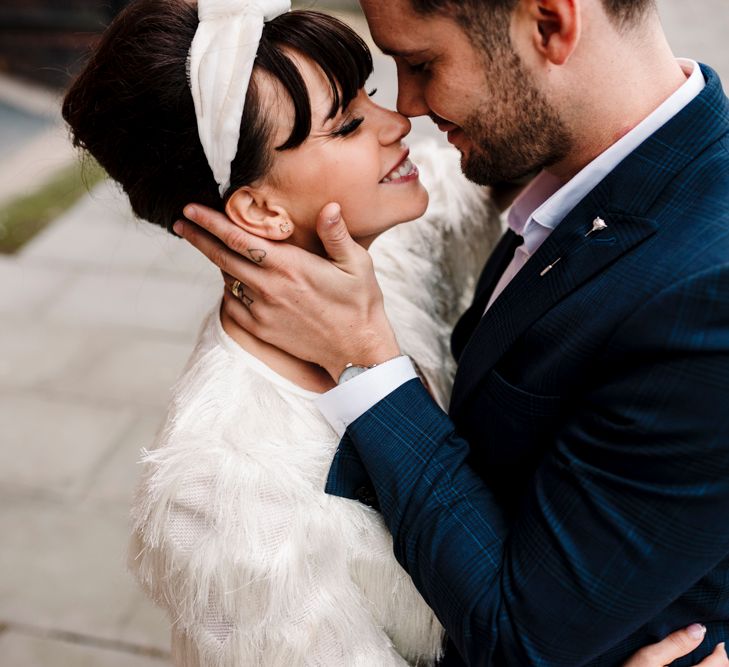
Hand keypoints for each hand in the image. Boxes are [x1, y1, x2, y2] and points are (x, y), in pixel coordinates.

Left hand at [174, 202, 400, 378]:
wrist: (357, 352)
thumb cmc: (360, 305)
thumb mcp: (357, 265)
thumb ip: (337, 234)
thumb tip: (329, 206)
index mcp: (290, 267)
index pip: (239, 239)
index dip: (211, 222)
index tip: (191, 209)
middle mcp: (270, 288)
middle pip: (222, 257)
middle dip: (198, 237)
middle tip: (181, 221)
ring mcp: (263, 311)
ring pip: (227, 279)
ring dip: (215, 261)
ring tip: (207, 245)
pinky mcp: (262, 329)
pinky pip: (233, 305)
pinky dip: (227, 288)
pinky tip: (230, 279)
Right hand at [623, 624, 727, 665]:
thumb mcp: (648, 658)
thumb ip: (675, 643)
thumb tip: (699, 628)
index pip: (720, 662)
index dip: (718, 647)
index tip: (706, 634)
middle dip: (717, 658)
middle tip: (702, 643)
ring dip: (710, 666)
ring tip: (696, 655)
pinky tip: (687, 666)